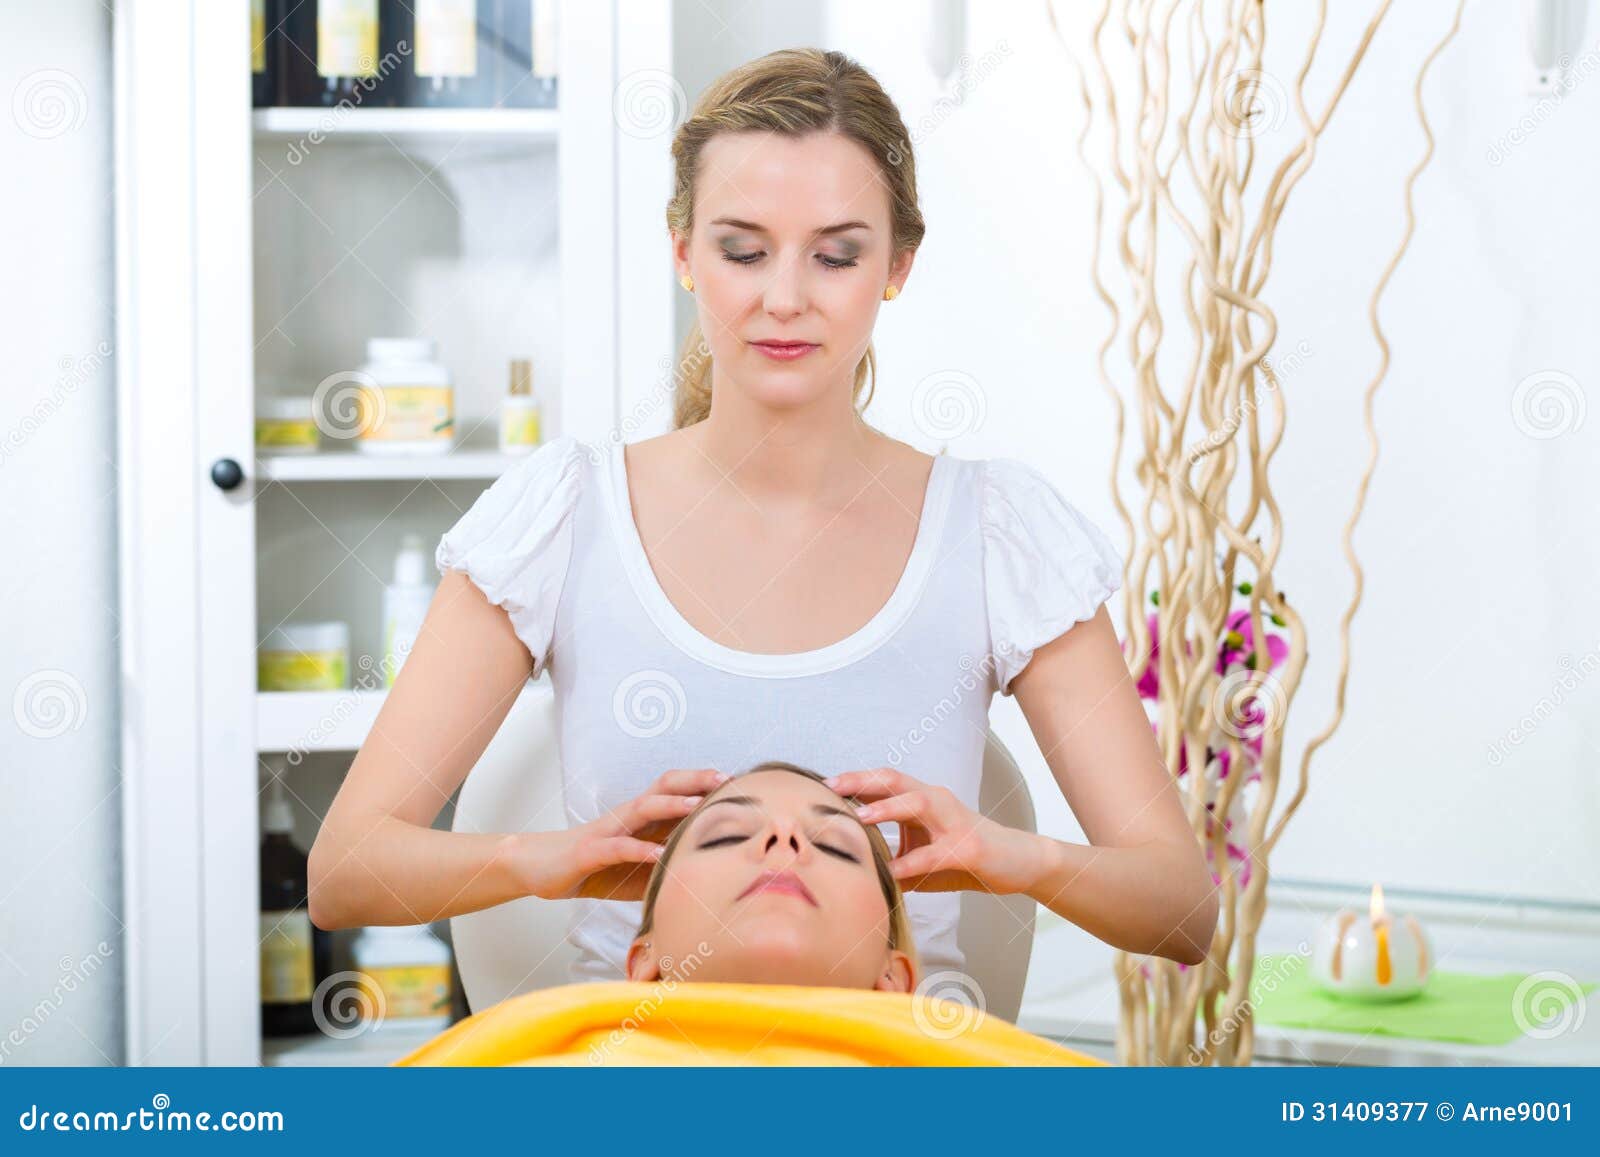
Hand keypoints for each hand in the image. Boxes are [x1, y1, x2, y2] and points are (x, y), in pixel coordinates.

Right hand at [516, 767, 727, 900]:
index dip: (706, 784)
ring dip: (672, 805)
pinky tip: (659, 855)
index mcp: (641, 818)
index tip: (740, 783)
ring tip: (699, 805)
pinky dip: (640, 849)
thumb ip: (669, 866)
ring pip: (643, 808)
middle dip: (696, 781)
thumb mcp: (639, 870)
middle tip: (728, 781)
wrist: (540, 867)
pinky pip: (618, 847)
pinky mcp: (590, 851)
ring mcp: (608, 830)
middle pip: (665, 787)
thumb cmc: (596, 868)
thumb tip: (710, 877)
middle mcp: (627, 816)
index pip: (677, 791)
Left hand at [825, 767, 1046, 894]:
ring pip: (918, 804)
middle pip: (894, 780)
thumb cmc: (965, 858)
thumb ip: (891, 861)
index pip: (882, 782)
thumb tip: (853, 876)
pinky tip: (893, 874)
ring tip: (859, 818)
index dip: (852, 781)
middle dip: (860, 781)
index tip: (819, 786)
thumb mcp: (921, 858)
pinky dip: (913, 863)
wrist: (1018, 862)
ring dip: (887, 809)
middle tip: (828, 788)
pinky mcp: (970, 848)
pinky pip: (936, 854)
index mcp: (922, 800)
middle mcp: (937, 802)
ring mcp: (954, 822)